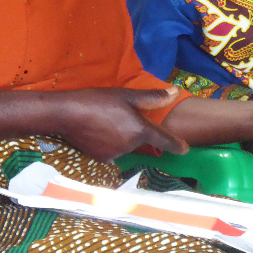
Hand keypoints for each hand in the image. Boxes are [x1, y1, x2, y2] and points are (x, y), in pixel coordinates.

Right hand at [59, 87, 188, 162]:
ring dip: (123, 136)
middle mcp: (131, 147)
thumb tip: (175, 93)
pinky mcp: (102, 159)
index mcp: (140, 131)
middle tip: (120, 114)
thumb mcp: (127, 95)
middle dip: (137, 131)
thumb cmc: (99, 101)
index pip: (164, 141)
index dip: (176, 145)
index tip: (185, 149)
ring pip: (127, 146)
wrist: (66, 115)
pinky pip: (113, 151)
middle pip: (141, 140)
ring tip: (107, 120)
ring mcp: (116, 155)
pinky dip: (110, 143)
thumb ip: (153, 97)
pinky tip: (98, 130)